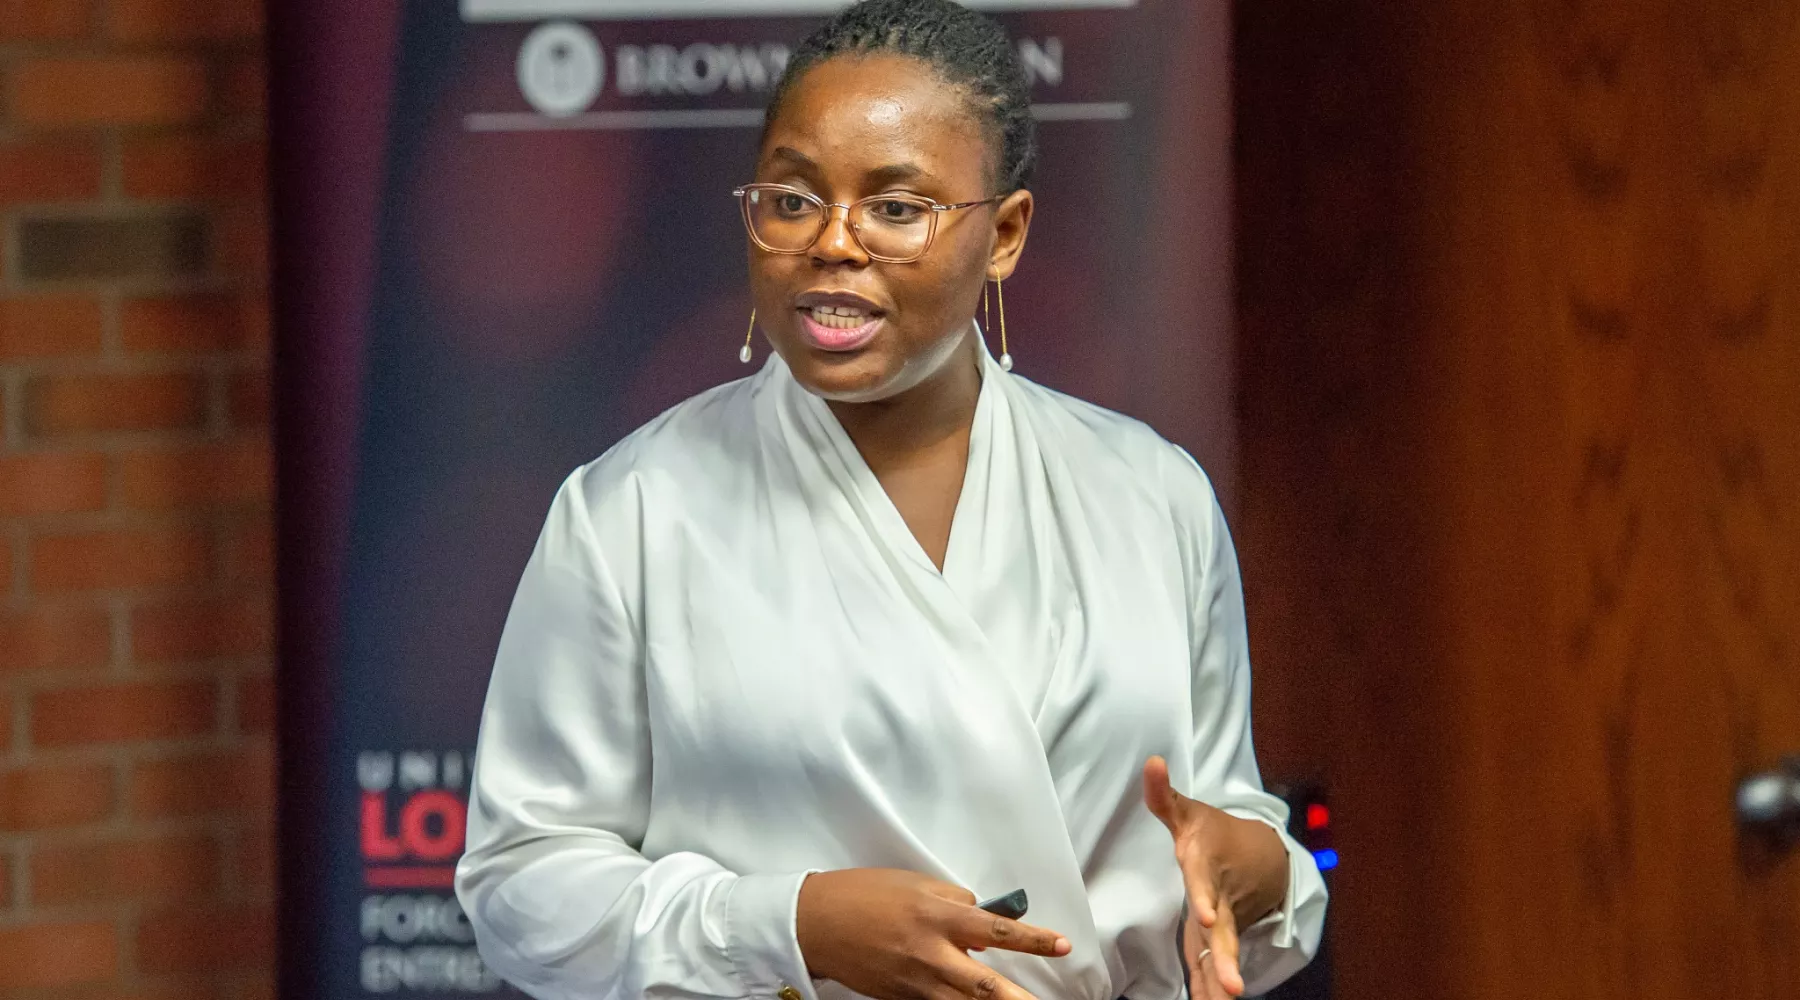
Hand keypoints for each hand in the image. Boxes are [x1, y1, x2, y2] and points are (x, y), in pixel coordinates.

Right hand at [796, 868, 1070, 999]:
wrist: (816, 923)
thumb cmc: (865, 893)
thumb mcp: (914, 884)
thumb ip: (953, 901)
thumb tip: (984, 921)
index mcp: (938, 918)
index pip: (996, 931)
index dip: (1033, 939)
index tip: (1062, 945)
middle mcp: (931, 955)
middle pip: (986, 987)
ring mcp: (916, 984)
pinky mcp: (902, 999)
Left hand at [1142, 756, 1289, 999]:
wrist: (1261, 855)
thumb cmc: (1213, 832)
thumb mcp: (1188, 812)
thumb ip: (1163, 795)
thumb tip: (1150, 762)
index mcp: (1206, 867)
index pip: (1203, 883)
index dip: (1205, 899)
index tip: (1208, 918)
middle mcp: (1220, 899)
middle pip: (1225, 933)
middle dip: (1228, 960)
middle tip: (1233, 988)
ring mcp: (1225, 921)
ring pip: (1225, 955)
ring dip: (1225, 980)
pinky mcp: (1221, 936)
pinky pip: (1216, 964)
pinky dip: (1214, 987)